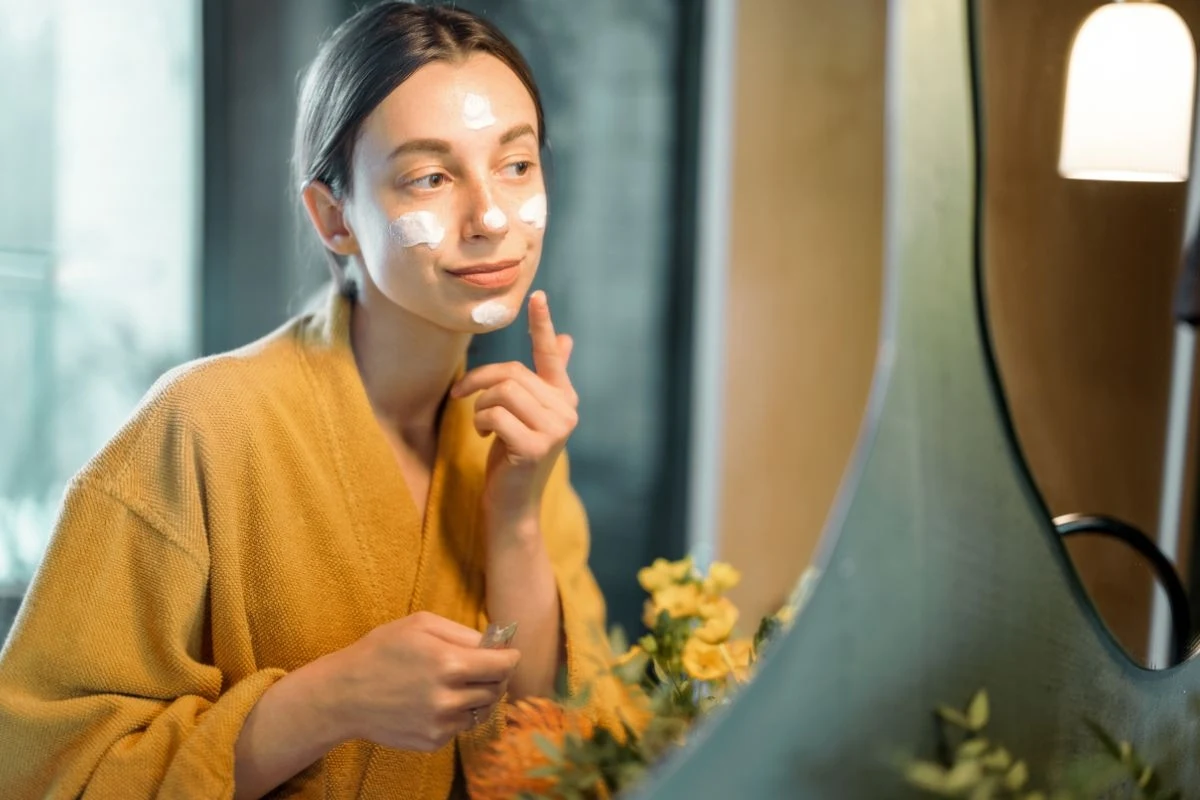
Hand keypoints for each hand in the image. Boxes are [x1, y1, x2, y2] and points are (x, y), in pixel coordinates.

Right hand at [328, 612, 519, 751]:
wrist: (344, 694)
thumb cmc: (381, 651)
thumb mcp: (421, 624)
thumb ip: (464, 632)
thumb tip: (497, 643)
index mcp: (450, 663)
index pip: (504, 665)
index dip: (510, 658)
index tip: (508, 654)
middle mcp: (449, 698)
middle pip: (497, 689)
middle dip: (495, 675)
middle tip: (482, 666)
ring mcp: (441, 724)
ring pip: (482, 709)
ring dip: (477, 695)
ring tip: (455, 682)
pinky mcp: (433, 741)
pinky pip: (462, 726)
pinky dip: (458, 713)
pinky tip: (435, 700)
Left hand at [451, 290, 577, 526]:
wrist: (511, 505)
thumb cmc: (513, 457)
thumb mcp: (526, 414)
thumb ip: (544, 380)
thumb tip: (567, 340)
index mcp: (564, 398)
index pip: (550, 355)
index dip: (542, 324)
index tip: (537, 295)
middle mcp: (566, 411)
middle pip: (512, 372)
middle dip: (479, 381)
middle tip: (462, 395)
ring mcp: (555, 430)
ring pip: (503, 391)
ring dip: (481, 407)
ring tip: (485, 426)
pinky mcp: (535, 446)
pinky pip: (495, 414)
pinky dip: (482, 423)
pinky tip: (488, 439)